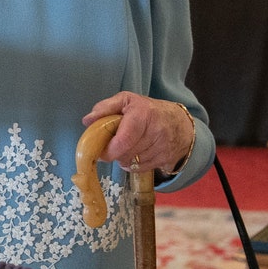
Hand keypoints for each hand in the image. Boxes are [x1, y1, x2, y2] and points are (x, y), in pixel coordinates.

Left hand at [81, 92, 196, 173]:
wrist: (180, 123)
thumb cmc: (147, 110)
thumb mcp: (126, 100)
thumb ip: (105, 108)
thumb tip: (87, 120)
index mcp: (144, 113)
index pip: (124, 140)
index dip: (110, 149)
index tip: (102, 151)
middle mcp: (156, 131)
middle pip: (126, 154)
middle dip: (115, 153)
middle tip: (113, 145)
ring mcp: (163, 147)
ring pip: (132, 163)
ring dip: (124, 158)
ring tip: (127, 146)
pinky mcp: (167, 159)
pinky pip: (141, 168)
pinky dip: (134, 164)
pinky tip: (136, 153)